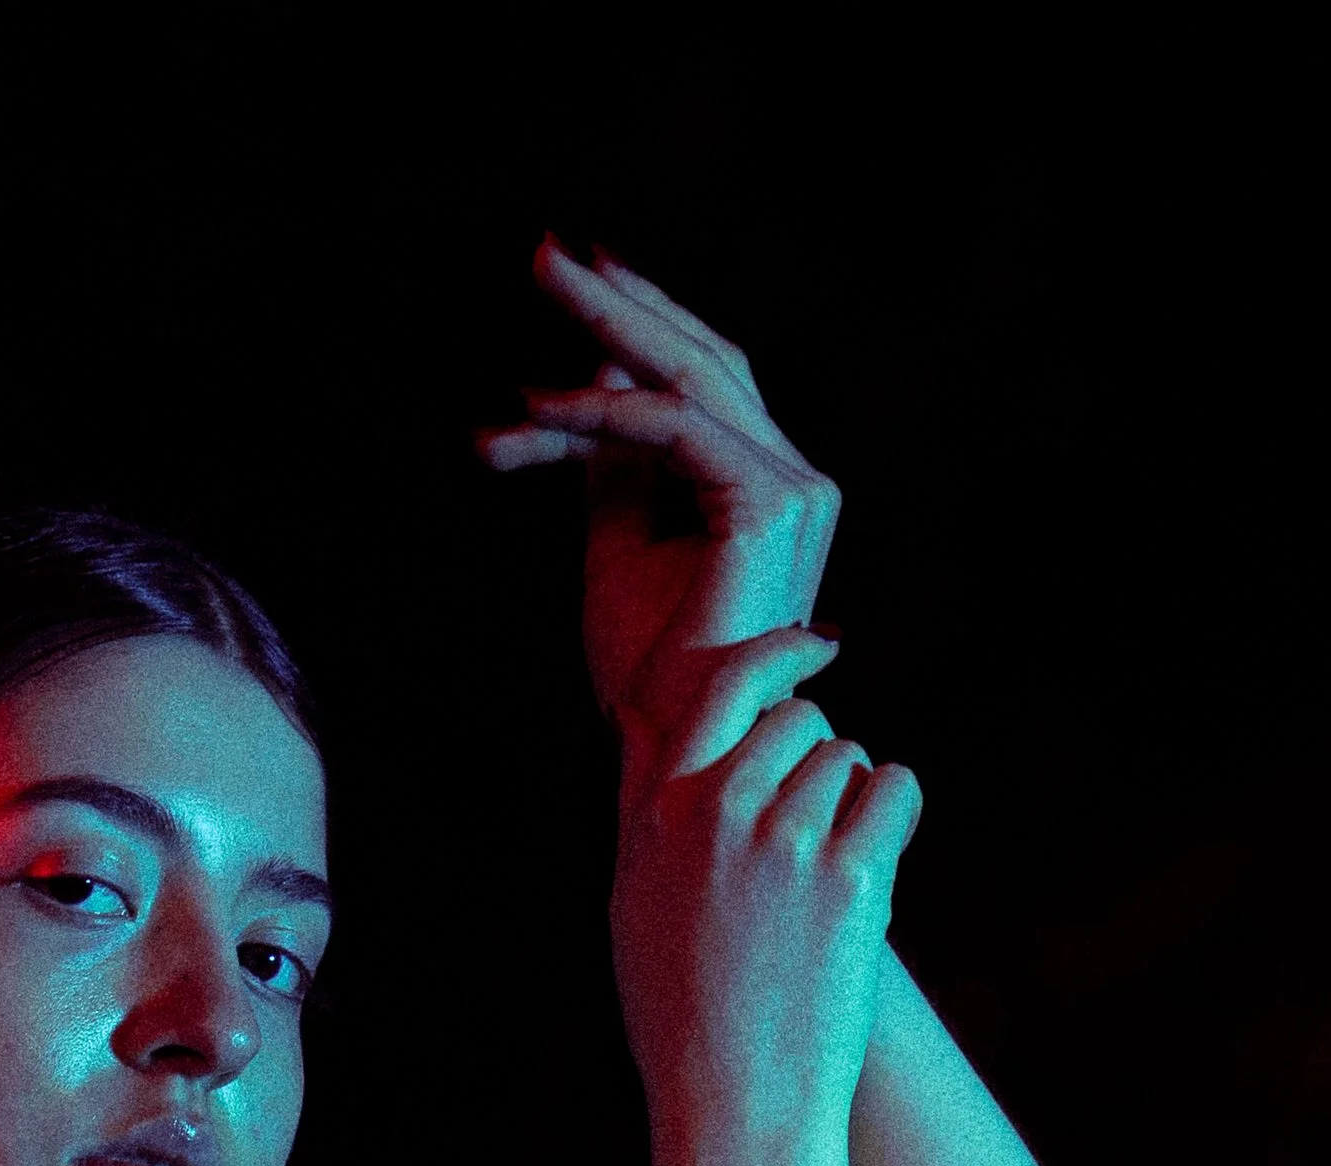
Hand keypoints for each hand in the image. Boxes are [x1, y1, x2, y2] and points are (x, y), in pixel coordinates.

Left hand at [478, 242, 840, 739]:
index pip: (700, 387)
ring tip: (540, 283)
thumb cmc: (652, 676)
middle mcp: (793, 482)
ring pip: (689, 381)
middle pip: (704, 362)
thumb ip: (613, 471)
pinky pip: (678, 430)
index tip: (570, 288)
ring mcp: (793, 491)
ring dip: (604, 330)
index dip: (634, 332)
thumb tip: (587, 388)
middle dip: (618, 305)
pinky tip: (537, 409)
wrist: (680, 748)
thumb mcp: (619, 550)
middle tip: (544, 253)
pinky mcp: (770, 508)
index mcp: (764, 490)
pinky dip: (605, 412)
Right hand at [609, 629, 919, 1165]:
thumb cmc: (683, 1016)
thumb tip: (640, 717)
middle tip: (812, 834)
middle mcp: (713, 813)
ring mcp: (782, 840)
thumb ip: (645, 802)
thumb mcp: (635, 902)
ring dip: (854, 802)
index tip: (817, 648)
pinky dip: (895, 817)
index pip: (715, 686)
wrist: (736, 1107)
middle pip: (797, 718)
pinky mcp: (848, 875)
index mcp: (655, 817)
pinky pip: (895, 789)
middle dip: (816, 759)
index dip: (775, 654)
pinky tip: (870, 870)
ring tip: (827, 880)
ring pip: (848, 757)